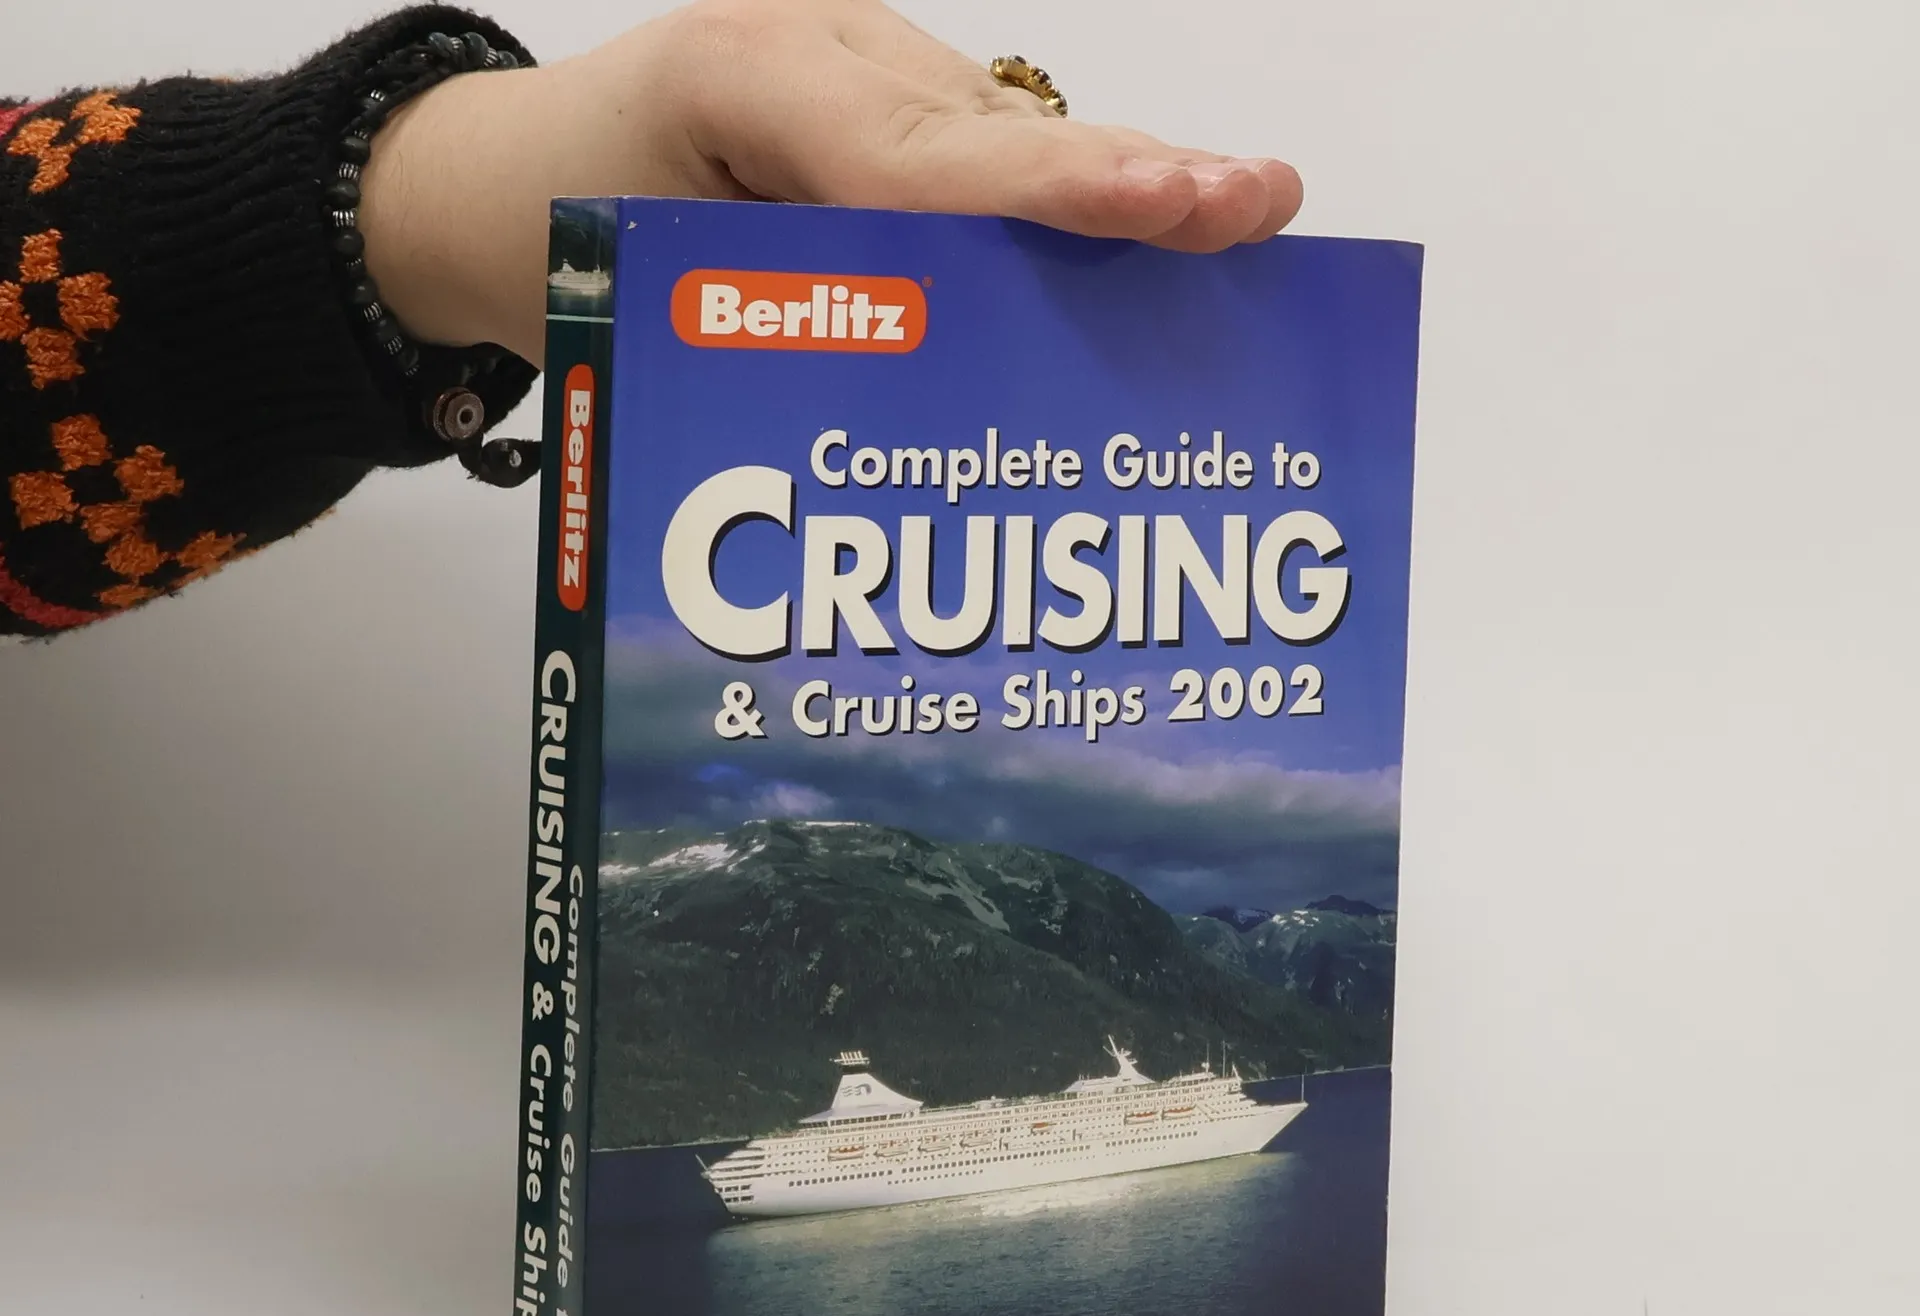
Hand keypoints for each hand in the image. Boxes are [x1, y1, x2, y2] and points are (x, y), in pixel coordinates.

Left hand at [360, 0, 1303, 364]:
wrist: (500, 175)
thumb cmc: (560, 241)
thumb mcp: (637, 297)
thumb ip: (772, 335)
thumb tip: (936, 434)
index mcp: (749, 80)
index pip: (917, 158)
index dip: (1048, 193)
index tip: (1162, 205)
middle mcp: (828, 57)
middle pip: (997, 134)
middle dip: (1128, 178)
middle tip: (1252, 203)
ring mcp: (864, 69)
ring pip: (1011, 139)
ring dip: (1124, 189)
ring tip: (1249, 213)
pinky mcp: (886, 104)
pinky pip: (991, 155)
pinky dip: (1073, 203)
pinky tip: (1172, 223)